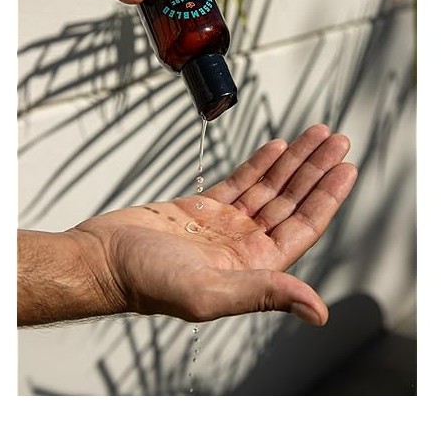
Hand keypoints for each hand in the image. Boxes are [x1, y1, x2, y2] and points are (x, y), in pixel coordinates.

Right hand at [17, 125, 357, 327]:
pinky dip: (260, 163)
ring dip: (294, 161)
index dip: (327, 197)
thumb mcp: (209, 291)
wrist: (101, 260)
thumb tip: (318, 311)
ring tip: (316, 135)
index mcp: (253, 268)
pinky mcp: (201, 209)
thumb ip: (264, 294)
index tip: (346, 168)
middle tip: (338, 140)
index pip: (302, 226)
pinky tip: (277, 147)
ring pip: (269, 187)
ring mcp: (224, 226)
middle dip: (315, 170)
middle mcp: (244, 246)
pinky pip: (240, 181)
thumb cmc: (146, 282)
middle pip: (291, 201)